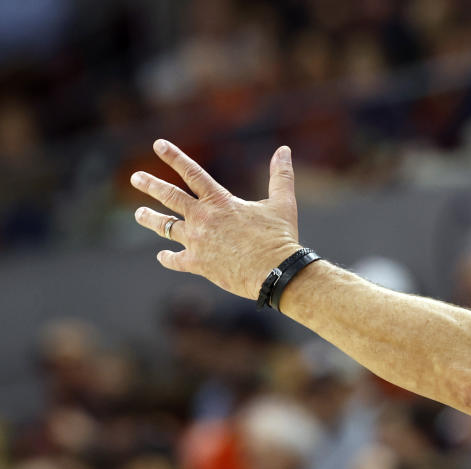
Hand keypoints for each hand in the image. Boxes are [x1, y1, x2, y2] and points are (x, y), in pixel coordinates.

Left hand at [131, 139, 302, 299]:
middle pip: (169, 197)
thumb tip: (284, 150)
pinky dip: (168, 258)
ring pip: (165, 227)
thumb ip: (280, 176)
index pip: (192, 173)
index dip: (174, 157)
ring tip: (139, 214)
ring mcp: (197, 241)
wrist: (275, 272)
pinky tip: (162, 256)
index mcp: (220, 201)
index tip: (157, 144)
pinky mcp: (198, 264)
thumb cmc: (280, 237)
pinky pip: (175, 260)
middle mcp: (202, 218)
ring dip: (150, 219)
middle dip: (150, 185)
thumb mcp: (283, 203)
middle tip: (135, 178)